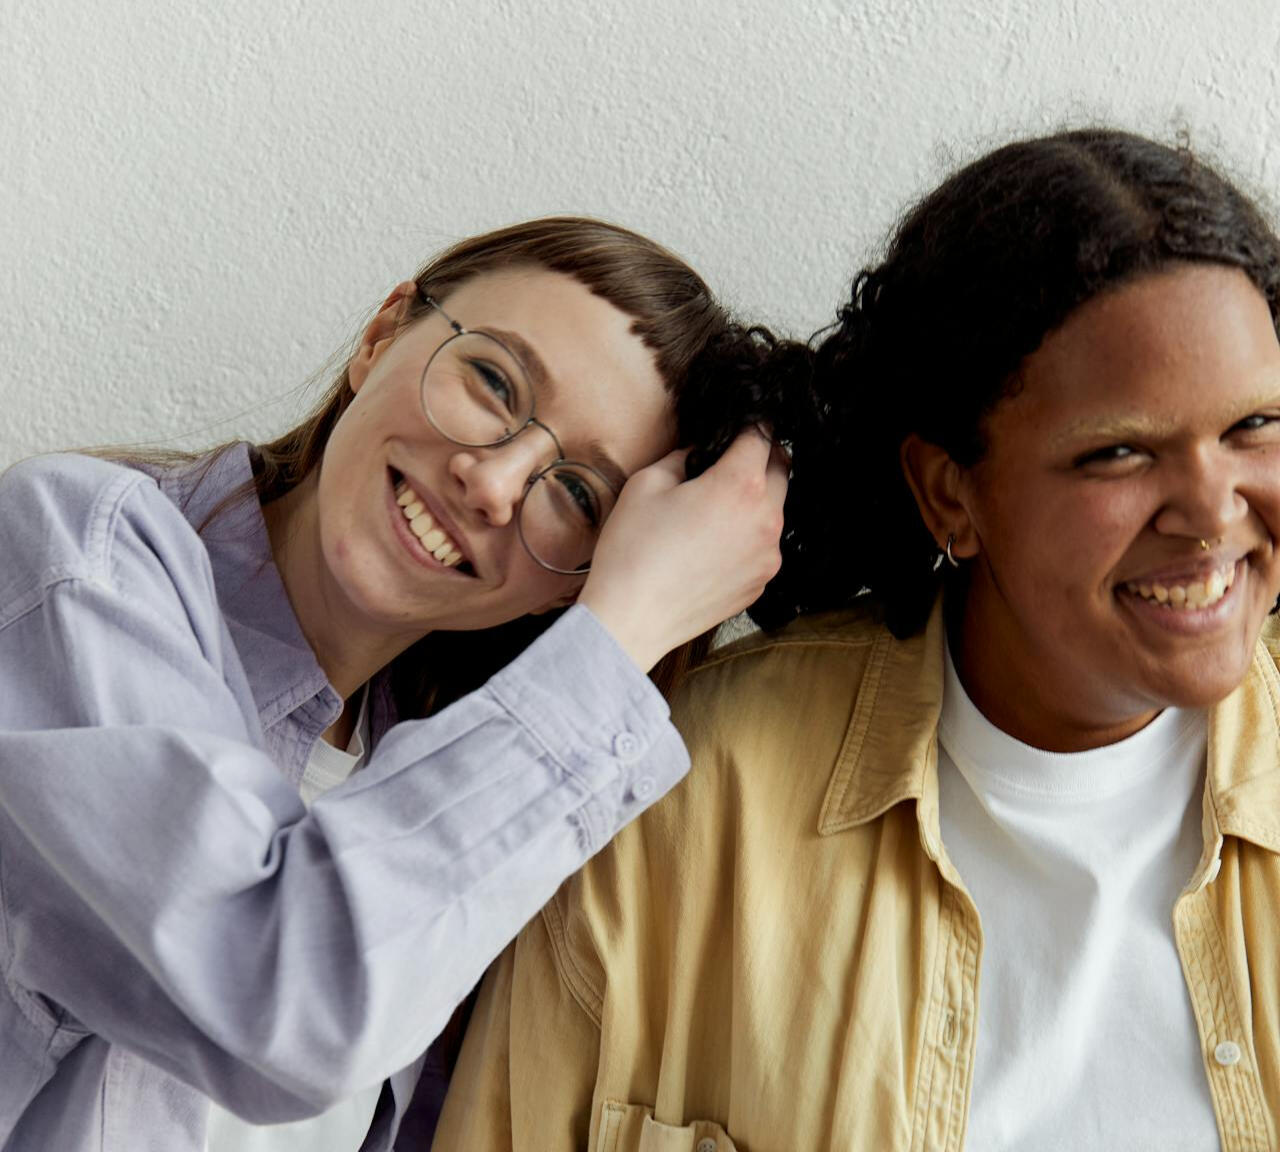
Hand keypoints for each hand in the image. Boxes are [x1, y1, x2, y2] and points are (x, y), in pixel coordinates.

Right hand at [579, 428, 788, 671]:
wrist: (632, 618)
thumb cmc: (634, 551)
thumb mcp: (647, 483)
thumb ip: (682, 457)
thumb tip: (700, 454)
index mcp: (740, 486)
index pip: (762, 436)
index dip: (749, 423)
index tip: (738, 424)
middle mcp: (766, 519)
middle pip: (781, 470)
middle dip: (761, 457)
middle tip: (730, 459)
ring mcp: (768, 556)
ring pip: (776, 510)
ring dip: (757, 498)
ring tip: (717, 507)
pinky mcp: (760, 583)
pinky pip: (765, 546)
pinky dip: (749, 535)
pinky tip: (714, 543)